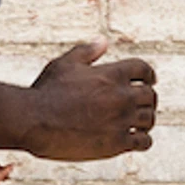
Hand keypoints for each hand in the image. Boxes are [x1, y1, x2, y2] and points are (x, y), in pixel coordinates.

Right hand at [20, 41, 158, 162]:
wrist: (34, 121)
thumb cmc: (46, 91)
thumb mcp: (64, 64)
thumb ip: (87, 52)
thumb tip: (103, 42)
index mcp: (112, 74)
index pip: (144, 69)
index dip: (149, 74)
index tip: (149, 81)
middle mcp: (121, 96)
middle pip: (150, 95)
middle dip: (148, 99)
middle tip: (143, 104)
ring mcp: (120, 120)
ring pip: (149, 119)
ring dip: (146, 120)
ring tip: (139, 123)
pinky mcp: (116, 143)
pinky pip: (144, 142)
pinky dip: (143, 140)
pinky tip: (134, 140)